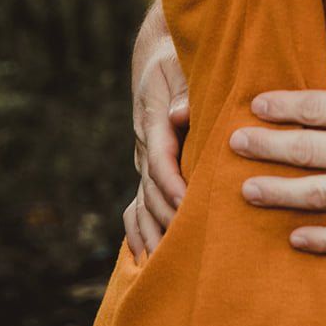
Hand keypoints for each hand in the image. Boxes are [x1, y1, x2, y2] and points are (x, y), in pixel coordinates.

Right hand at [125, 39, 188, 262]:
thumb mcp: (181, 63)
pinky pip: (136, 209)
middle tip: (189, 250)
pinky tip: (148, 263)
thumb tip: (180, 115)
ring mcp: (143, 162)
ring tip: (168, 269)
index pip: (160, 161)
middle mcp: (144, 147)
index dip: (173, 186)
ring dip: (154, 235)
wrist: (158, 55)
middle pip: (152, 191)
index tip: (187, 207)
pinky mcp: (148, 172)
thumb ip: (184, 90)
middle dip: (168, 220)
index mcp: (153, 121)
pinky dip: (139, 235)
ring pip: (143, 205)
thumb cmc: (179, 58)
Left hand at [228, 43, 325, 253]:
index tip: (254, 106)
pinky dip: (323, 239)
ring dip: (279, 193)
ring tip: (248, 191)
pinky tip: (294, 237)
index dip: (281, 107)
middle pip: (307, 151)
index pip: (315, 109)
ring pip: (321, 196)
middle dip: (265, 148)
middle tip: (233, 145)